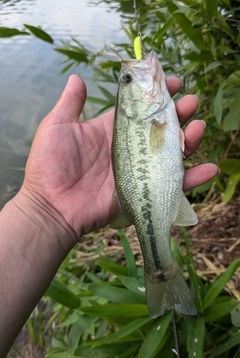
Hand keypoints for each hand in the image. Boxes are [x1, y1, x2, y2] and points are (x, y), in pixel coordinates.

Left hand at [22, 75, 217, 237]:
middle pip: (160, 129)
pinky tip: (210, 168)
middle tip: (191, 102)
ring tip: (199, 127)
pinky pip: (173, 186)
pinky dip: (193, 179)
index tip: (173, 81)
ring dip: (189, 140)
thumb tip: (76, 77)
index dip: (156, 95)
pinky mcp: (144, 193)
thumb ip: (71, 104)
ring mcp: (139, 172)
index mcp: (112, 131)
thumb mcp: (57, 127)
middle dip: (178, 114)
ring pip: (171, 154)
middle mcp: (129, 150)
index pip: (140, 110)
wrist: (52, 207)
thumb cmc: (50, 166)